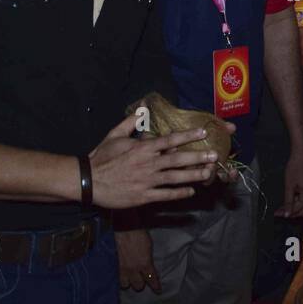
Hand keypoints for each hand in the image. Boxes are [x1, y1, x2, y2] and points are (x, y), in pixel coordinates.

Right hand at [88, 112, 217, 209]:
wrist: (88, 180)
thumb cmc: (102, 156)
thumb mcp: (115, 135)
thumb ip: (131, 122)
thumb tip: (143, 107)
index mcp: (143, 148)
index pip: (170, 140)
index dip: (188, 135)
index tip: (203, 131)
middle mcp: (148, 164)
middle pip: (178, 159)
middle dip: (198, 157)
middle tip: (214, 155)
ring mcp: (146, 181)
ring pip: (175, 178)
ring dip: (193, 175)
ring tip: (208, 173)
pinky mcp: (143, 196)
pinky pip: (165, 195)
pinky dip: (178, 193)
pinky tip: (191, 191)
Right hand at [116, 228, 160, 293]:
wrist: (124, 229)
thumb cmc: (139, 234)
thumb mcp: (148, 247)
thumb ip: (148, 259)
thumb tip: (147, 265)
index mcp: (145, 264)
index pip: (152, 279)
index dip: (155, 286)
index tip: (158, 290)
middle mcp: (134, 269)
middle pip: (138, 285)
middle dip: (141, 283)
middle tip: (141, 279)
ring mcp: (123, 269)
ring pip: (126, 285)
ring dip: (129, 282)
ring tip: (130, 277)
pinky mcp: (114, 266)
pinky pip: (116, 278)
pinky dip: (119, 278)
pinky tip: (120, 276)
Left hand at [276, 153, 302, 218]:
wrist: (301, 155)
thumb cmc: (296, 167)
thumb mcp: (289, 186)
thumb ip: (288, 201)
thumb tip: (287, 214)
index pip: (297, 210)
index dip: (286, 213)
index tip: (277, 214)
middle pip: (302, 210)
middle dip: (291, 212)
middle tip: (279, 211)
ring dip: (293, 206)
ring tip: (281, 205)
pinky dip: (296, 200)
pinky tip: (288, 198)